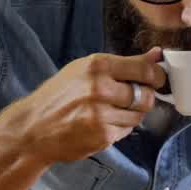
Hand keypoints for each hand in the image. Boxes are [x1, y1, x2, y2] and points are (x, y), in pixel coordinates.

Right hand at [0, 48, 166, 164]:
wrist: (32, 128)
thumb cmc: (60, 95)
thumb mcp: (86, 69)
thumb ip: (125, 63)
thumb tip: (157, 54)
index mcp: (97, 65)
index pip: (145, 69)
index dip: (156, 76)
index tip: (156, 80)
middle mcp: (99, 88)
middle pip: (146, 95)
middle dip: (144, 98)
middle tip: (131, 98)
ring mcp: (101, 113)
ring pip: (139, 115)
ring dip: (132, 114)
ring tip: (110, 111)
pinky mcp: (102, 135)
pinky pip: (127, 130)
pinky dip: (120, 128)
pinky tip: (101, 124)